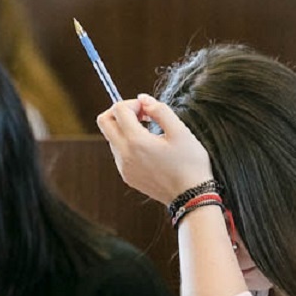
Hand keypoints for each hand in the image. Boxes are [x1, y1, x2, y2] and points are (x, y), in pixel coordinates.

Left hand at [96, 94, 213, 203]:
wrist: (191, 196)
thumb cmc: (190, 163)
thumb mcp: (180, 131)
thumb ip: (159, 110)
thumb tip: (143, 99)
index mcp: (136, 141)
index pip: (118, 110)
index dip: (133, 103)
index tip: (149, 109)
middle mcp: (123, 154)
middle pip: (104, 122)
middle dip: (120, 112)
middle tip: (142, 116)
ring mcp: (123, 167)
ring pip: (111, 137)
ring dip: (125, 128)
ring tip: (150, 133)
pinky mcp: (126, 176)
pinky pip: (118, 152)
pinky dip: (128, 144)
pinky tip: (149, 149)